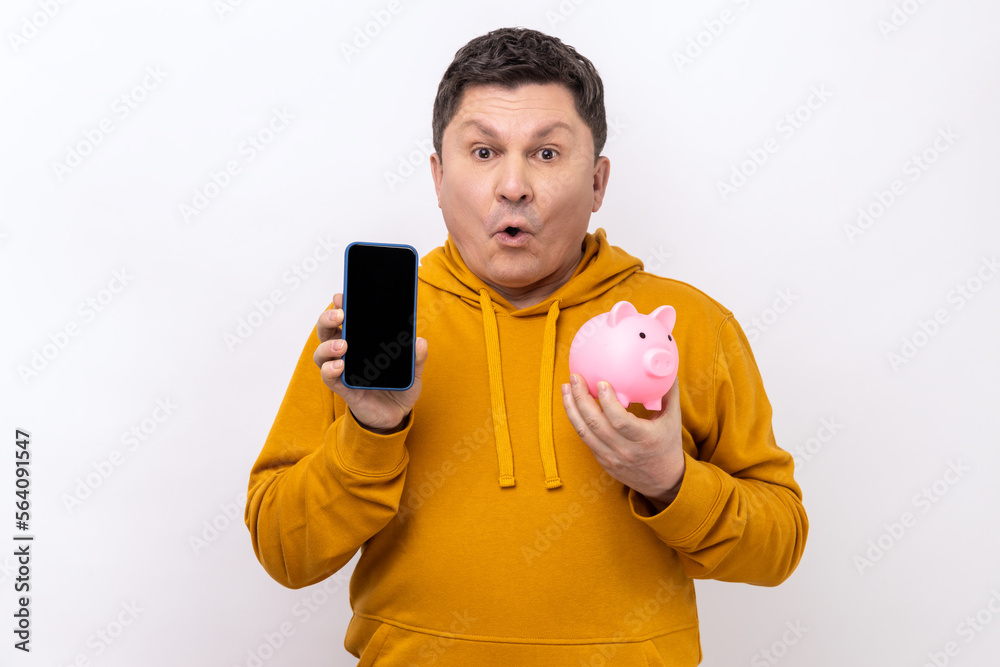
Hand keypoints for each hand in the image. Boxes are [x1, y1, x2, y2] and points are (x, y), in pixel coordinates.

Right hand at [313, 292, 427, 432]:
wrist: (395, 415)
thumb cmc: (398, 387)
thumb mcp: (413, 371)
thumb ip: (417, 357)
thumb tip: (420, 341)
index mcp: (361, 341)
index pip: (346, 319)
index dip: (339, 305)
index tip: (341, 295)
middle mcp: (347, 353)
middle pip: (327, 331)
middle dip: (327, 318)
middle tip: (339, 314)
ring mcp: (343, 370)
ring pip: (322, 353)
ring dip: (328, 346)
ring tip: (343, 345)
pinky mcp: (343, 388)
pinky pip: (329, 378)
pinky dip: (330, 370)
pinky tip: (339, 366)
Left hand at [561, 374, 684, 506]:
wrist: (663, 481)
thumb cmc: (668, 445)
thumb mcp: (673, 419)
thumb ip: (668, 392)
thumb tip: (664, 365)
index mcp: (644, 438)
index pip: (620, 421)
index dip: (607, 402)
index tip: (601, 382)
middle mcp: (625, 450)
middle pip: (595, 424)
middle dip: (580, 398)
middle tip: (574, 378)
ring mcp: (611, 457)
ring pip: (584, 432)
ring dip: (571, 408)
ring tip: (566, 388)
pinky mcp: (602, 460)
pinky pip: (585, 439)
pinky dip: (576, 420)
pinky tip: (572, 404)